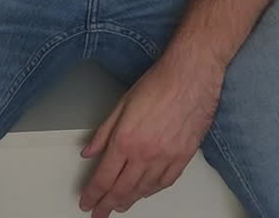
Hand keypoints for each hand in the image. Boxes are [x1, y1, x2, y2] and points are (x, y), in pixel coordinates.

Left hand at [78, 54, 222, 214]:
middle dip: (107, 204)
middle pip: (121, 189)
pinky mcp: (183, 156)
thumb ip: (103, 133)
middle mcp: (144, 153)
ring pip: (144, 190)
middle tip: (99, 212)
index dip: (93, 194)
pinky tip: (146, 192)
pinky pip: (165, 182)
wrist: (190, 75)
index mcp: (125, 140)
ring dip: (129, 201)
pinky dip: (153, 191)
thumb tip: (88, 152)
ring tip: (120, 206)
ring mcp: (166, 157)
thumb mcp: (121, 105)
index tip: (87, 202)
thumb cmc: (158, 83)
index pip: (103, 177)